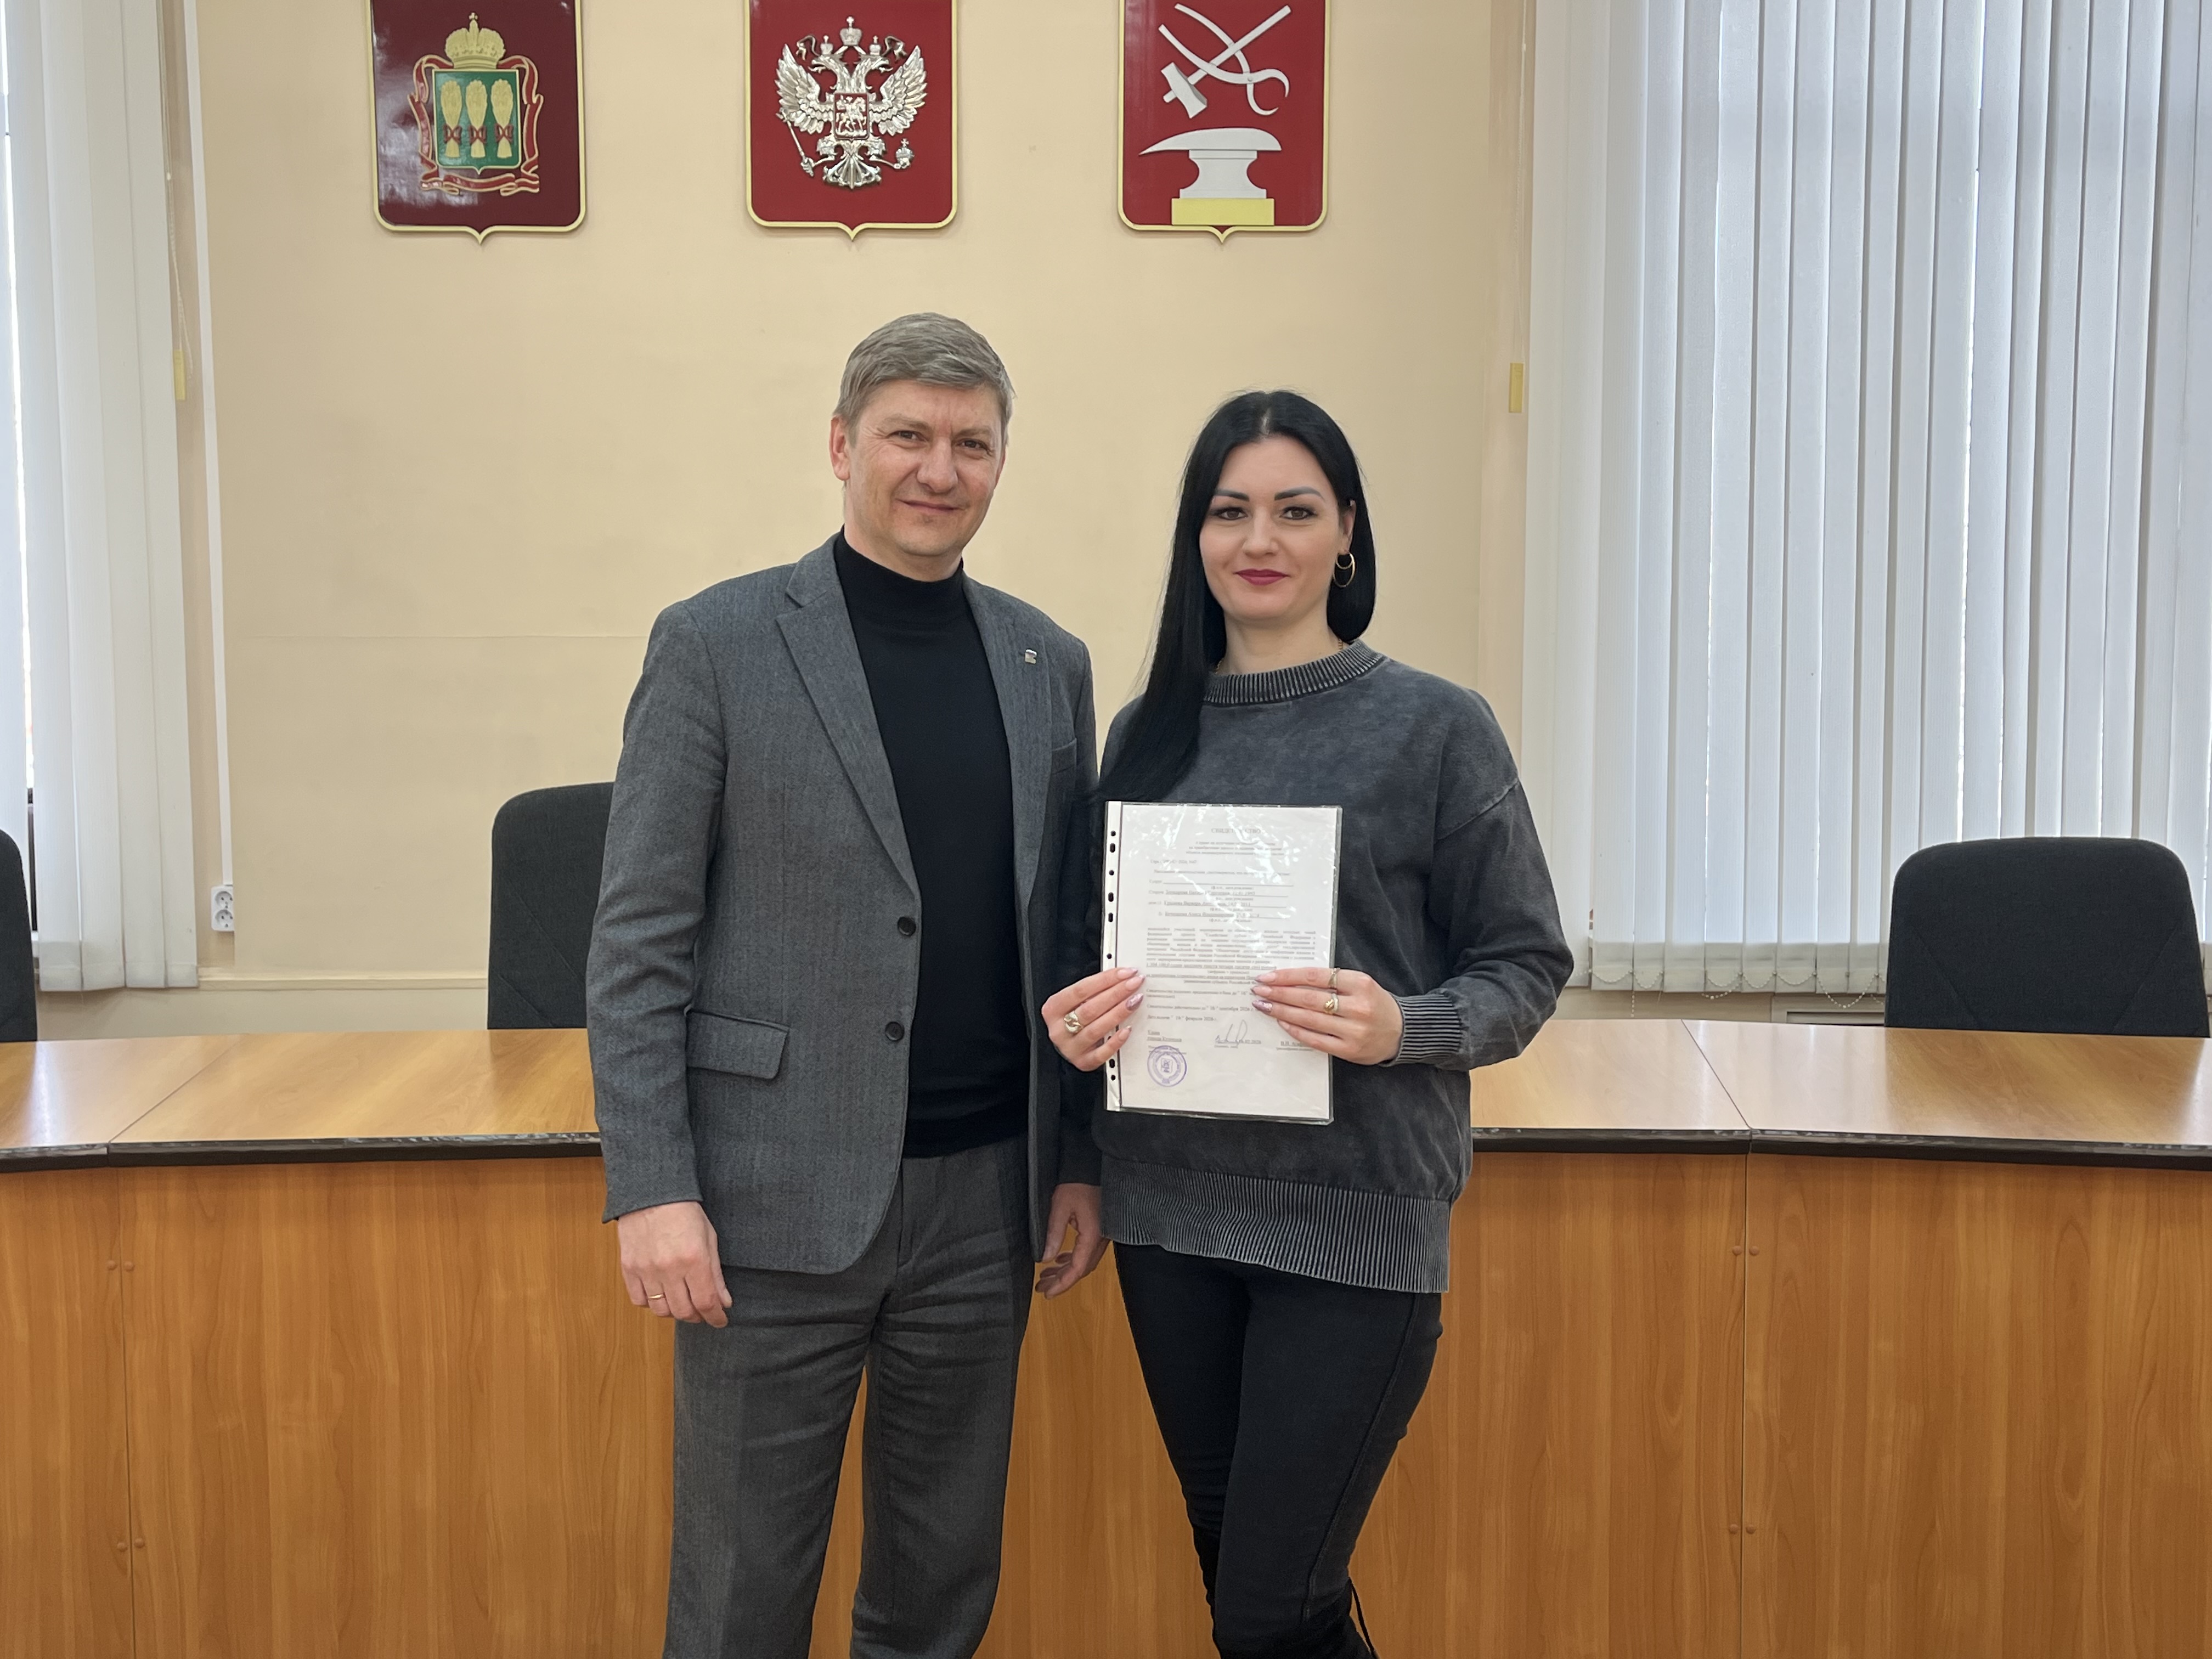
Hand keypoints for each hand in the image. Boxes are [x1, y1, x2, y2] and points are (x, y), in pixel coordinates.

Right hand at [617, 1200, 731, 1326]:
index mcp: (694, 1259)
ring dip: (675, 1312)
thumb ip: (716, 1273)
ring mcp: (646, 1270)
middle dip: (698, 1316)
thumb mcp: (709, 1238)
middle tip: (703, 1312)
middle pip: (684, 1311)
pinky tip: (661, 1295)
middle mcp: (670, 1269)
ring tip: (682, 1303)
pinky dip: (651, 1304)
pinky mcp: (629, 1268)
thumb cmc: (685, 1212)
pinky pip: (639, 1300)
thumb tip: (723, 1302)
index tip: (720, 1321)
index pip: (706, 1302)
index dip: (715, 1317)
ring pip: (661, 1311)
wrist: (652, 1193)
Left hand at [1035, 1182, 1105, 1298]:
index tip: (1047, 1293)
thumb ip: (1053, 1234)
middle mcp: (1101, 1238)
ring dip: (1066, 1270)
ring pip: (1084, 1261)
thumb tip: (1045, 1258)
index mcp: (1092, 1235)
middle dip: (1061, 1280)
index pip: (1078, 1268)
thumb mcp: (1060, 1208)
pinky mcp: (1099, 1228)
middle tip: (1042, 1287)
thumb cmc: (1077, 1183)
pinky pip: (1087, 1250)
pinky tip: (1060, 1259)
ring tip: (1046, 1275)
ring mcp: (1102, 1234)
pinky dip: (1073, 1258)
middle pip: (1081, 1268)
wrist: (1089, 1165)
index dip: (1062, 1284)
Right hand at [1042, 968, 1145, 1071]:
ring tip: (1135, 1001)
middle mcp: (1059, 1030)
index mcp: (1053, 1009)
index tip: (1125, 973)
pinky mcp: (1083, 1062)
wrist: (1067, 1044)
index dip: (1104, 980)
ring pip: (1096, 1029)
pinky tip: (1127, 1030)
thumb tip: (1121, 978)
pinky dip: (1115, 1041)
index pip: (1080, 990)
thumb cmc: (1072, 1018)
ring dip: (1118, 1013)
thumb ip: (1092, 991)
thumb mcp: (1074, 1002)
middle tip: (1134, 983)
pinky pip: (1101, 1054)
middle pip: (1089, 1009)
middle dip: (1115, 994)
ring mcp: (1071, 1048)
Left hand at [1253, 967, 1403, 1065]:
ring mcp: (1353, 1031)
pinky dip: (1295, 1030)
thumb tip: (1290, 979)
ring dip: (1281, 1011)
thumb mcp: (1360, 983)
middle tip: (1258, 990)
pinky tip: (1281, 1022)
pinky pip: (1315, 1039)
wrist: (1402, 1031)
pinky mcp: (1349, 1050)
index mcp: (1360, 983)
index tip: (1267, 976)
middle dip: (1279, 993)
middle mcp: (1357, 1007)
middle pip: (1308, 998)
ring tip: (1264, 1005)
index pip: (1315, 977)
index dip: (1287, 976)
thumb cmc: (1375, 1003)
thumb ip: (1332, 980)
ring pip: (1309, 1019)